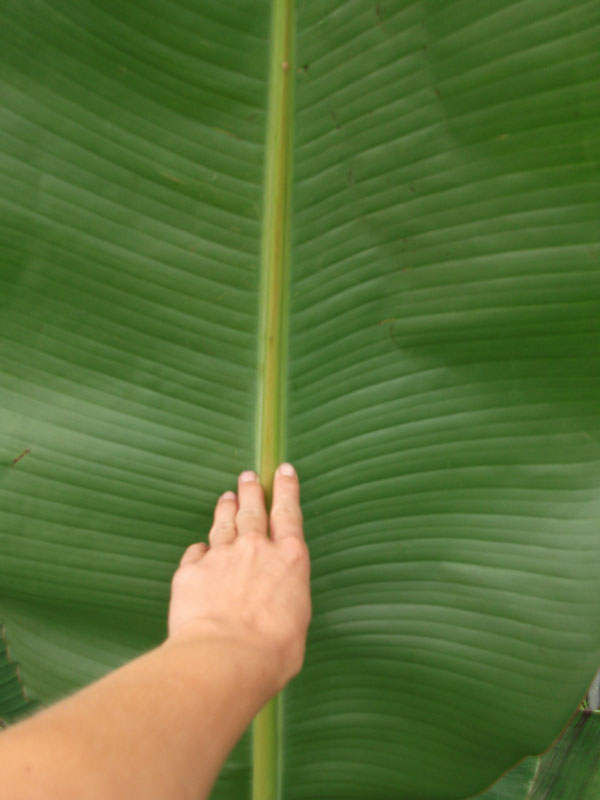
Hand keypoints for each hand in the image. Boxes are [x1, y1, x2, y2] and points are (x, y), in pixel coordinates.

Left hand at [167, 464, 310, 692]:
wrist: (225, 656)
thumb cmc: (272, 651)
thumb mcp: (296, 625)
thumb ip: (285, 603)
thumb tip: (276, 609)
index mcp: (289, 560)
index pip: (288, 514)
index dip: (286, 489)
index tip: (283, 470)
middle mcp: (255, 549)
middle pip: (252, 511)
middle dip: (251, 491)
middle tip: (247, 476)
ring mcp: (221, 556)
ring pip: (223, 525)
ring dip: (225, 510)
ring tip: (226, 498)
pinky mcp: (191, 571)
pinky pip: (195, 554)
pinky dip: (199, 552)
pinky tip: (198, 551)